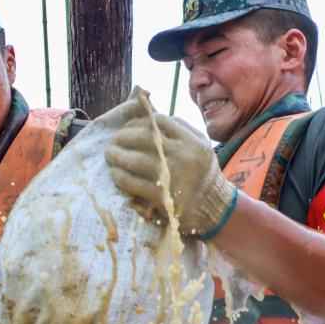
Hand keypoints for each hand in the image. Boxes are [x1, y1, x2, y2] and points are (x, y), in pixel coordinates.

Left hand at [105, 110, 236, 238]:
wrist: (214, 208)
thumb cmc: (202, 174)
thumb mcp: (200, 146)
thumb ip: (180, 130)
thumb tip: (149, 115)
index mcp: (192, 141)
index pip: (159, 122)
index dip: (138, 122)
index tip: (128, 127)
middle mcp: (184, 156)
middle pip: (145, 138)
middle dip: (124, 136)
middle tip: (113, 140)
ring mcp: (172, 177)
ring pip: (137, 160)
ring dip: (118, 156)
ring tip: (109, 154)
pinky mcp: (162, 197)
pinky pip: (134, 183)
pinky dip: (121, 177)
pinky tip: (115, 174)